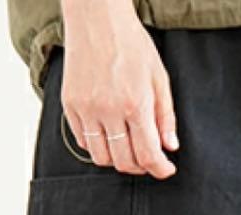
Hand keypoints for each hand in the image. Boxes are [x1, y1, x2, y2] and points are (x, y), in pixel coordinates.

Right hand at [59, 0, 178, 178]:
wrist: (97, 18)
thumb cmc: (131, 43)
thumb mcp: (159, 76)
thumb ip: (165, 115)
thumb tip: (170, 147)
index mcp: (134, 103)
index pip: (148, 154)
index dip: (159, 168)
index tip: (166, 169)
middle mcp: (108, 110)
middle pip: (124, 161)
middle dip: (140, 167)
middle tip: (148, 159)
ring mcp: (86, 109)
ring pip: (101, 158)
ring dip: (117, 160)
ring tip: (128, 148)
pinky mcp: (70, 106)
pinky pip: (83, 142)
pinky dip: (98, 146)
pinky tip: (109, 136)